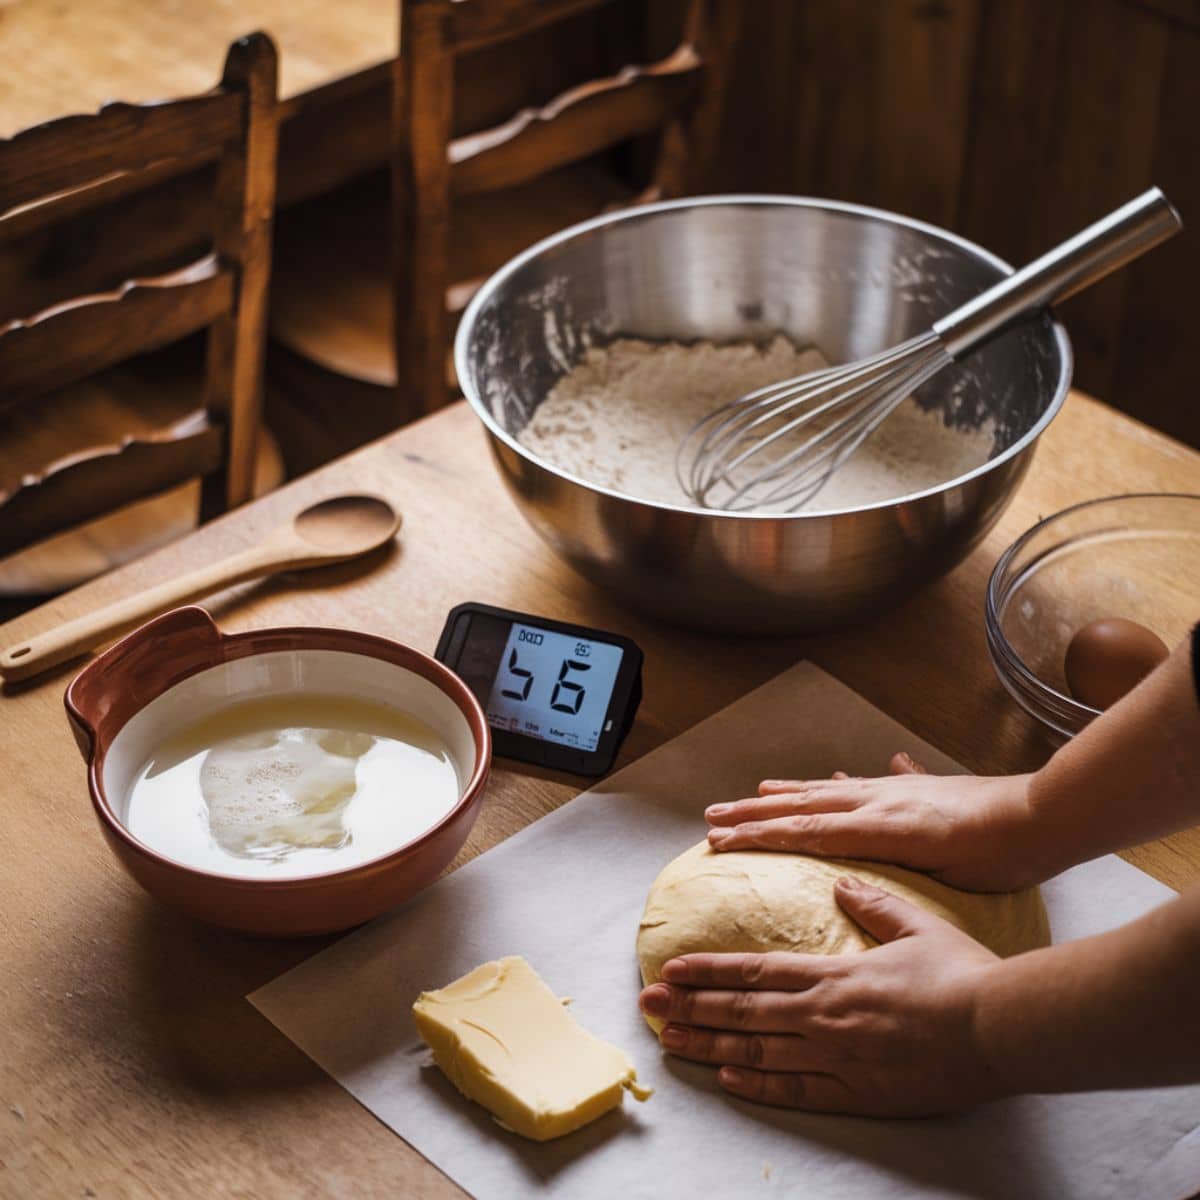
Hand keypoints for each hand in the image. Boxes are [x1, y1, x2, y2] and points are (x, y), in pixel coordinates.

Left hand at [638, 877, 1005, 1116]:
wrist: (1000, 1028)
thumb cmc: (962, 974)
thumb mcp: (916, 924)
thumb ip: (872, 903)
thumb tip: (841, 882)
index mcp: (833, 973)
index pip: (755, 969)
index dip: (708, 969)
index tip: (671, 968)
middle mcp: (824, 1015)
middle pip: (743, 1009)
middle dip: (690, 1006)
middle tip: (648, 1004)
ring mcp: (838, 1057)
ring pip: (757, 1051)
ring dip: (708, 1044)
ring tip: (669, 1041)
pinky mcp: (859, 1092)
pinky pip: (797, 1091)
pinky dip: (757, 1086)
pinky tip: (727, 1078)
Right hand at [705, 753, 1048, 890]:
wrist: (1040, 817)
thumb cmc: (998, 858)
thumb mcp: (945, 872)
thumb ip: (893, 861)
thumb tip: (848, 868)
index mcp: (881, 827)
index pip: (805, 830)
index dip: (760, 834)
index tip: (720, 838)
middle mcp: (878, 801)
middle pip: (802, 807)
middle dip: (754, 813)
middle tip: (712, 817)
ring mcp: (892, 791)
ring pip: (823, 791)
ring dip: (783, 794)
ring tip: (752, 793)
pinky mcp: (910, 788)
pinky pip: (858, 784)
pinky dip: (834, 784)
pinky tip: (827, 778)